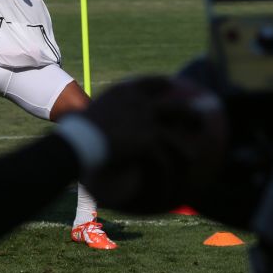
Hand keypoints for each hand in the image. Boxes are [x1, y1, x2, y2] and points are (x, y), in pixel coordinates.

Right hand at [74, 77, 227, 213]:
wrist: (78, 139)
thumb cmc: (73, 131)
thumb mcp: (84, 116)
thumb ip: (95, 117)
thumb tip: (83, 122)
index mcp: (125, 92)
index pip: (149, 83)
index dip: (161, 84)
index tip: (169, 85)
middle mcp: (140, 103)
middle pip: (174, 106)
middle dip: (189, 112)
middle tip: (200, 118)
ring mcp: (147, 121)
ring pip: (176, 137)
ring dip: (185, 150)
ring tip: (192, 159)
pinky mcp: (149, 141)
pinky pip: (163, 163)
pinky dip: (166, 179)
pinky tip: (170, 189)